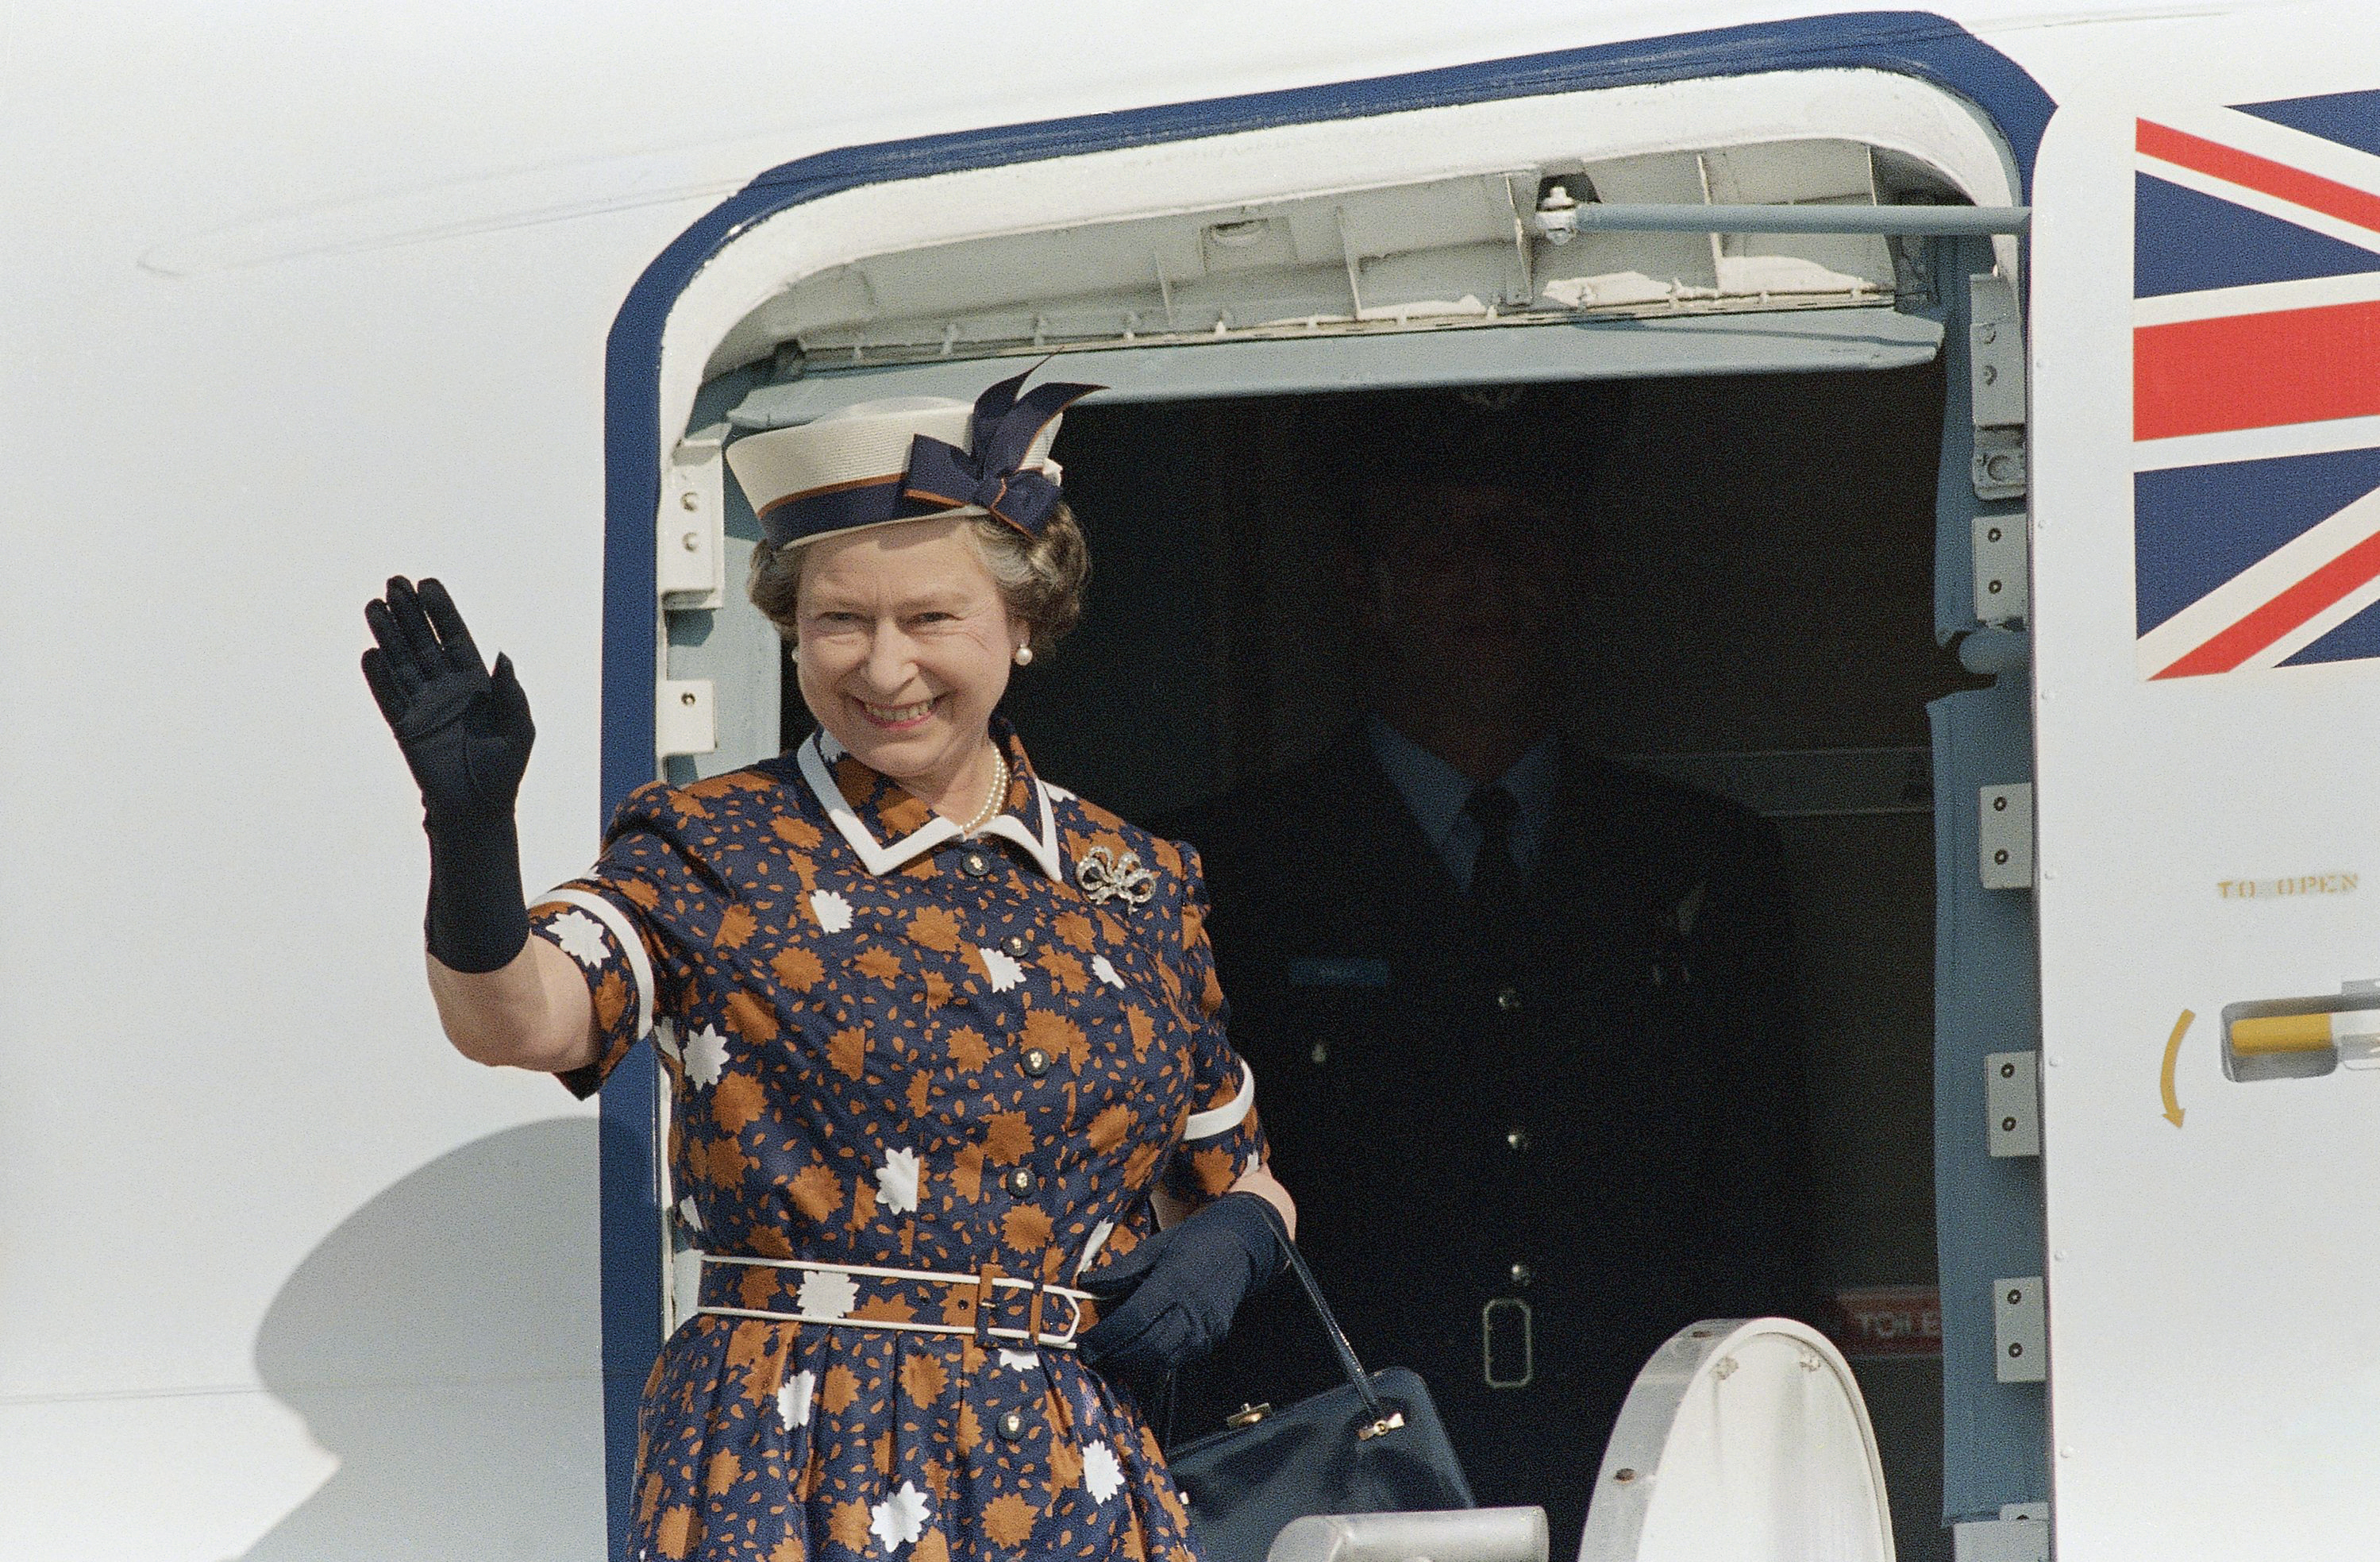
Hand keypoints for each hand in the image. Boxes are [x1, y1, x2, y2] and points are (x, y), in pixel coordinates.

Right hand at [362, 576, 534, 972]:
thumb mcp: (520, 727)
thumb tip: (502, 655)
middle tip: (394, 581)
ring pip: (401, 662)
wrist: (479, 808)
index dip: (441, 612)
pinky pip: (388, 697)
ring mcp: (423, 706)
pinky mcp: (404, 727)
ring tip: (374, 604)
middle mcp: (446, 688)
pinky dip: (378, 677)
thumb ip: (511, 691)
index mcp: (475, 683)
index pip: (455, 638)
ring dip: (388, 635)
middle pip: (423, 641)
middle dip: (409, 613)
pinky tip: (369, 653)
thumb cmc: (504, 768)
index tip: (427, 584)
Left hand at [1078, 1193, 1286, 1379]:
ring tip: (1111, 1354)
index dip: (1106, 1338)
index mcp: (1174, 1282)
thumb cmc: (1193, 1242)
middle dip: (1115, 1356)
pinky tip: (1138, 1351)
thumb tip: (1085, 1285)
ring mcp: (1206, 1328)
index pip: (1134, 1320)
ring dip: (1133, 1362)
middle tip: (1092, 1354)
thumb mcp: (1154, 1247)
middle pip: (1147, 1347)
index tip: (1085, 1346)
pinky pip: (1178, 1360)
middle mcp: (1193, 1310)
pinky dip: (1154, 1360)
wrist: (1241, 1246)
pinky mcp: (1212, 1339)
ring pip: (1162, 1360)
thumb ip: (1120, 1271)